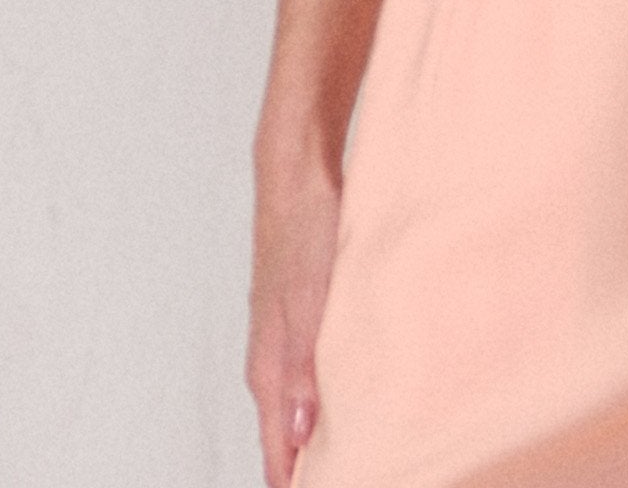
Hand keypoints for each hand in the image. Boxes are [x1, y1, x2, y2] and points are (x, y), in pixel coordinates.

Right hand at [247, 156, 341, 485]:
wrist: (298, 170)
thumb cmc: (301, 226)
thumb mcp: (308, 298)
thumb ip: (303, 367)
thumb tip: (300, 433)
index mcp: (270, 364)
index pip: (278, 446)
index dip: (294, 481)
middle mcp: (274, 357)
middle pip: (287, 434)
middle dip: (310, 466)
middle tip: (353, 475)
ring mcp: (288, 336)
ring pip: (302, 404)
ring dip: (322, 432)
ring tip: (355, 454)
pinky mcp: (305, 314)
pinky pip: (314, 372)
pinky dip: (331, 395)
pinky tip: (357, 395)